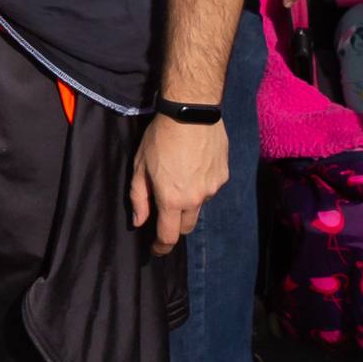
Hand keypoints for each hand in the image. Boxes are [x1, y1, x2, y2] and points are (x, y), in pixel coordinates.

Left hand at [130, 117, 227, 253]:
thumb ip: (139, 198)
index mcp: (172, 199)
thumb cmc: (160, 138)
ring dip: (189, 201)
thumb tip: (140, 222)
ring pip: (199, 206)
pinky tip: (194, 166)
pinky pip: (210, 188)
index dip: (161, 247)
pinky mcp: (224, 176)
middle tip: (165, 212)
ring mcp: (213, 188)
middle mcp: (196, 199)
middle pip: (187, 226)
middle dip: (175, 226)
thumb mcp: (140, 166)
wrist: (191, 112)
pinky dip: (201, 185)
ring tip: (180, 176)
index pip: (169, 236)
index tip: (156, 250)